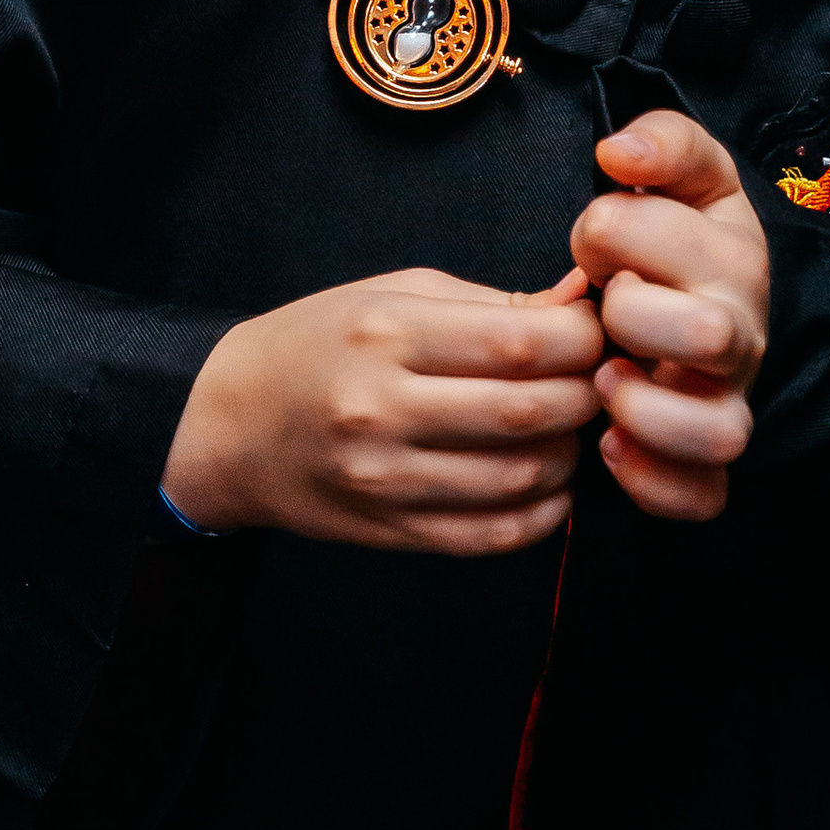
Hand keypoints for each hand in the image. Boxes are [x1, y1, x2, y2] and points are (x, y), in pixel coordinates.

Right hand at [163, 267, 602, 552]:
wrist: (229, 426)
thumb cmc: (319, 342)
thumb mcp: (394, 294)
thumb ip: (491, 302)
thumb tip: (584, 302)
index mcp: (386, 332)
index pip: (519, 341)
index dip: (583, 338)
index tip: (598, 330)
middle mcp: (382, 409)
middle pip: (527, 411)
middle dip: (587, 395)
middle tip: (599, 380)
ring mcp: (385, 480)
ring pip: (520, 478)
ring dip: (570, 455)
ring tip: (569, 428)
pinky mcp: (390, 531)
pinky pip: (491, 535)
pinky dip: (542, 514)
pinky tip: (548, 483)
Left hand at [569, 113, 769, 523]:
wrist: (708, 306)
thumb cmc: (683, 238)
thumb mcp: (686, 173)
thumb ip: (662, 143)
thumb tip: (617, 154)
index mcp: (733, 254)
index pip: (670, 235)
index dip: (611, 230)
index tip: (595, 237)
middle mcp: (740, 332)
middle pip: (709, 336)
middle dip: (633, 316)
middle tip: (601, 309)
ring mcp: (729, 401)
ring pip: (721, 433)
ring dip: (647, 411)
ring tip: (605, 383)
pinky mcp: (707, 462)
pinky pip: (702, 496)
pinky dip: (652, 481)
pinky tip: (609, 446)